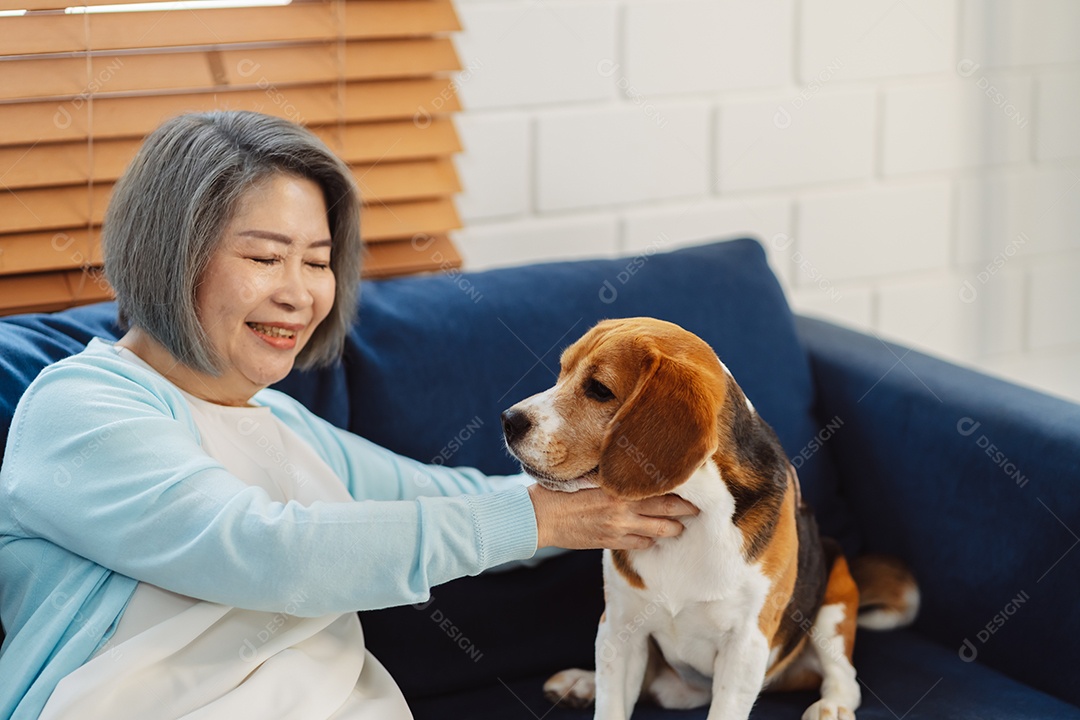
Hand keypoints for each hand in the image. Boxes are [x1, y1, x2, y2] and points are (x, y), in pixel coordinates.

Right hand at [528, 484, 698, 549]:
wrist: (539, 518)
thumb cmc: (559, 489)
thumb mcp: (588, 473)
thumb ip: (612, 472)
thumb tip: (632, 463)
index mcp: (619, 488)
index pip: (660, 488)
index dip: (681, 489)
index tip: (694, 485)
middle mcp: (624, 509)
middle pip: (668, 512)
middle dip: (686, 511)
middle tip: (699, 509)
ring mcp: (619, 529)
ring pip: (659, 532)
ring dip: (672, 529)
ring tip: (680, 525)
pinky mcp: (611, 542)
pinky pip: (641, 545)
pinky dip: (650, 541)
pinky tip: (652, 536)